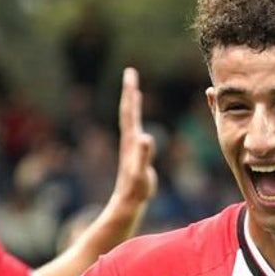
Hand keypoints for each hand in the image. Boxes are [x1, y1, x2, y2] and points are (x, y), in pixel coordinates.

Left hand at [112, 67, 157, 212]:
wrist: (127, 202)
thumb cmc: (136, 189)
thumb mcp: (141, 172)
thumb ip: (144, 155)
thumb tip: (146, 137)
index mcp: (131, 140)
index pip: (130, 111)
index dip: (130, 92)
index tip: (130, 74)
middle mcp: (129, 140)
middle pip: (128, 111)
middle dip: (130, 92)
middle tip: (130, 73)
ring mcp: (131, 147)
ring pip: (131, 121)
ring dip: (132, 105)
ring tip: (134, 92)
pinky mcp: (135, 154)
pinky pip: (136, 131)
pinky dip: (137, 122)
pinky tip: (140, 123)